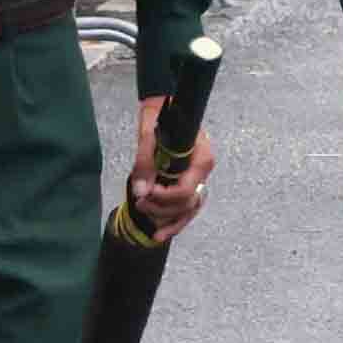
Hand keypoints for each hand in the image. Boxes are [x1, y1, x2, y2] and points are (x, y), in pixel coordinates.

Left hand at [130, 96, 216, 241]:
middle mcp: (203, 172)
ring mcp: (197, 180)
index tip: (144, 193)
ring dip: (166, 218)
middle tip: (139, 202)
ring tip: (145, 215)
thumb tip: (141, 191)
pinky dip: (173, 223)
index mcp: (201, 157)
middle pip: (186, 204)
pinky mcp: (188, 184)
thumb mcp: (148, 135)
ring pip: (187, 211)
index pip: (186, 189)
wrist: (163, 108)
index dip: (164, 197)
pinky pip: (185, 209)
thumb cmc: (159, 115)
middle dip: (161, 208)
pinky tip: (159, 234)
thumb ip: (145, 162)